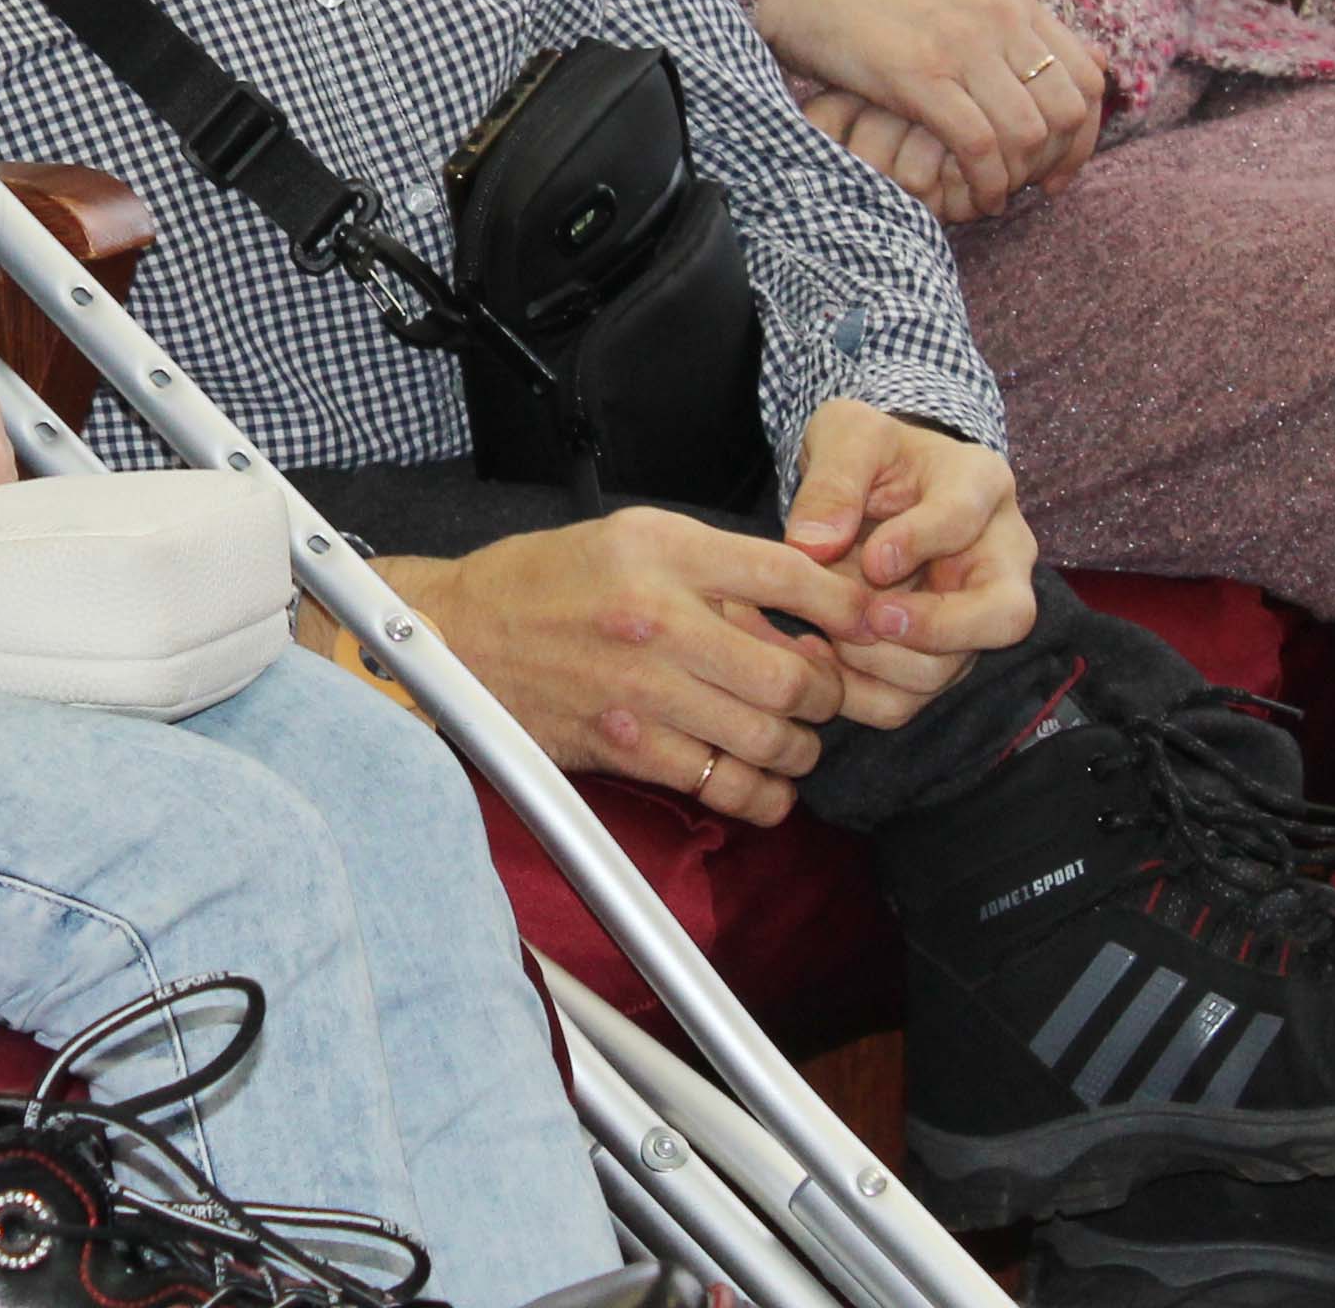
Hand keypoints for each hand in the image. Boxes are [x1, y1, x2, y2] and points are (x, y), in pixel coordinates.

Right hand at [394, 511, 883, 823]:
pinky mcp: (624, 746)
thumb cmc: (547, 581)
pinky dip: (762, 796)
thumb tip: (799, 619)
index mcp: (664, 550)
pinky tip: (765, 784)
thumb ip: (717, 570)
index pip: (789, 574)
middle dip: (826, 694)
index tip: (876, 625)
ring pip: (767, 737)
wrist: (458, 635)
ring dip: (800, 749)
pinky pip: (722, 786)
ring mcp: (642, 688)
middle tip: (823, 695)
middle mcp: (658, 616)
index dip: (849, 605)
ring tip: (795, 740)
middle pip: (790, 674)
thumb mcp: (634, 539)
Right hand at [756, 0, 1107, 202]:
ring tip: (992, 193)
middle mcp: (999, 18)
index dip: (1086, 132)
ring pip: (1029, 130)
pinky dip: (983, 182)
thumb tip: (1073, 53)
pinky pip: (979, 144)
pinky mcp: (918, 75)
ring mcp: (961, 45)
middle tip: (1029, 187)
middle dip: (1057, 160)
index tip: (1060, 166)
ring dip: (1017, 176)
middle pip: (1068, 108)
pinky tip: (969, 198)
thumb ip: (1006, 22)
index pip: (1088, 74)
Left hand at [778, 399, 1042, 728]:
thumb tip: (813, 545)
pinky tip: (819, 661)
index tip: (872, 558)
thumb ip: (832, 481)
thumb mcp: (846, 436)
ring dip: (884, 662)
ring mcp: (974, 612)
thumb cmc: (868, 453)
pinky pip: (913, 698)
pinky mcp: (941, 655)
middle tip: (873, 619)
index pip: (967, 519)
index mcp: (981, 484)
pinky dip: (863, 693)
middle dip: (937, 629)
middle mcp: (998, 556)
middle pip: (1006, 616)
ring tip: (827, 633)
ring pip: (953, 667)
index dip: (919, 542)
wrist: (871, 483)